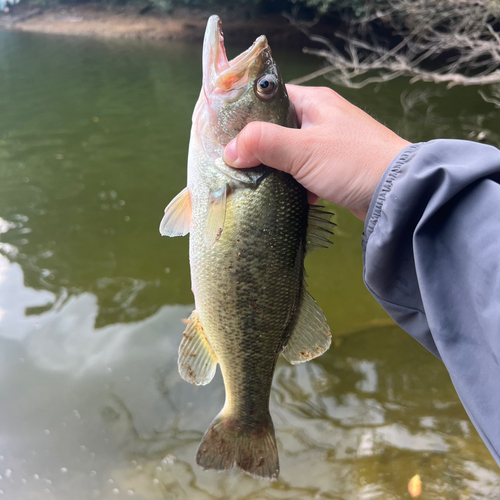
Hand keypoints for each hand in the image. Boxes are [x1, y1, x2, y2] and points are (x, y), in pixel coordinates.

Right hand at [223, 85, 409, 219]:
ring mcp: (330, 144)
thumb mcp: (302, 150)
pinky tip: (295, 198)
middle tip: (238, 164)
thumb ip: (263, 144)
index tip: (226, 135)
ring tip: (261, 183)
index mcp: (314, 102)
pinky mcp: (336, 168)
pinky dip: (298, 184)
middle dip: (259, 148)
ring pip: (290, 153)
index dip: (247, 115)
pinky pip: (306, 172)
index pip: (270, 99)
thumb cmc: (351, 161)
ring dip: (278, 169)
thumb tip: (229, 151)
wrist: (398, 193)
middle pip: (278, 129)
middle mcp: (322, 118)